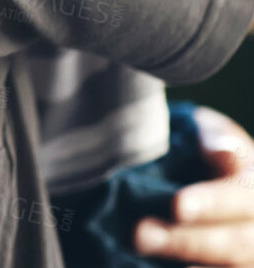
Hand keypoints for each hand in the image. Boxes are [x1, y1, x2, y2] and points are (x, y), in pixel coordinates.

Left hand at [135, 106, 253, 263]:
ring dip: (188, 264)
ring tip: (143, 252)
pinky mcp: (233, 266)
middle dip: (188, 242)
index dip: (213, 203)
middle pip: (238, 244)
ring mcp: (249, 256)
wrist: (207, 174)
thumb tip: (221, 149)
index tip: (178, 205)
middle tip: (142, 234)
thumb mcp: (211, 132)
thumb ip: (216, 137)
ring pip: (231, 267)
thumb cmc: (207, 147)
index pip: (242, 197)